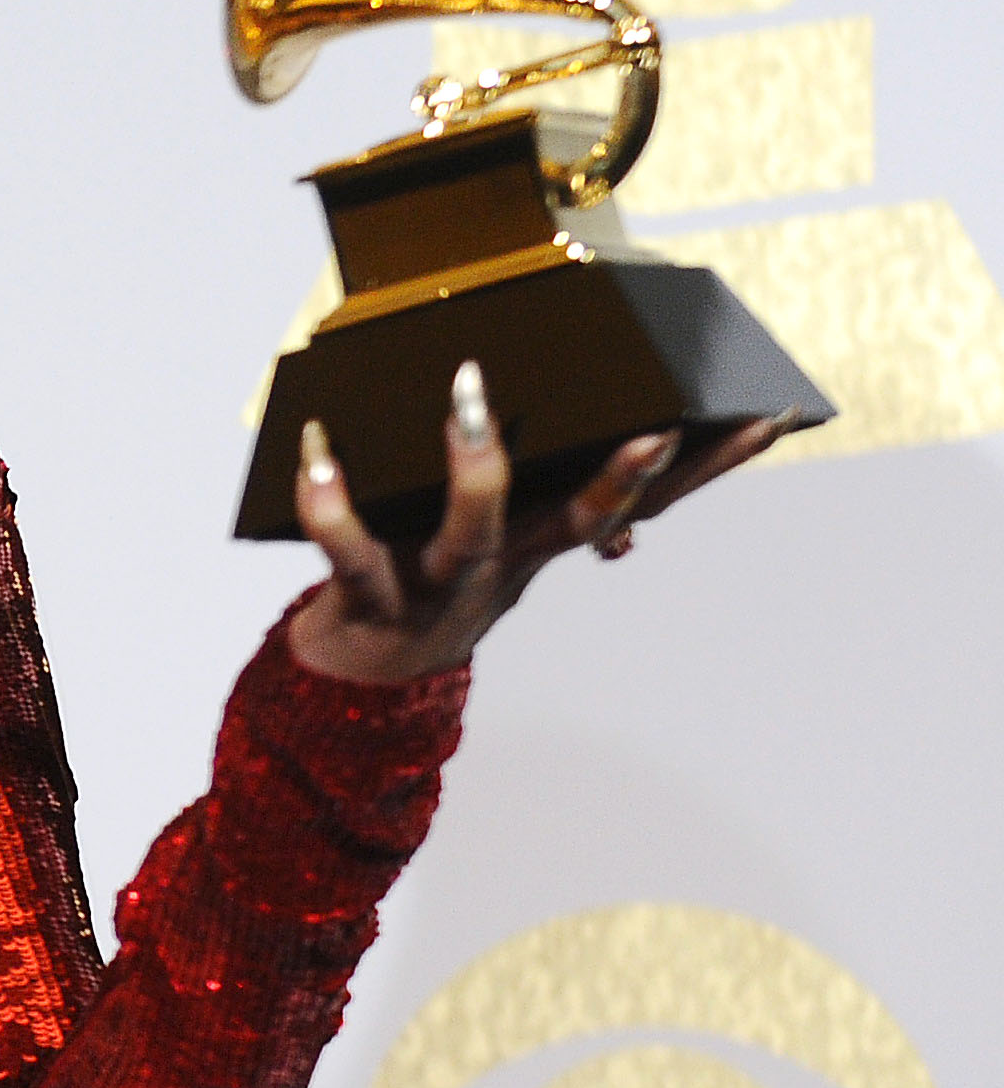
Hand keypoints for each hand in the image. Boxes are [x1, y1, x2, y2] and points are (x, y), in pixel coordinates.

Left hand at [286, 363, 796, 684]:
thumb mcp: (506, 548)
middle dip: (619, 480)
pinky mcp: (370, 596)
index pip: (648, 503)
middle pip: (577, 522)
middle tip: (654, 430)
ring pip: (469, 531)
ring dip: (474, 471)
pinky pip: (348, 549)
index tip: (769, 419)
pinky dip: (328, 502)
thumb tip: (619, 460)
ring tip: (469, 401)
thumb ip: (551, 502)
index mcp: (546, 541)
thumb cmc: (438, 582)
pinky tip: (317, 452)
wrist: (364, 686)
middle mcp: (505, 564)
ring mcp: (440, 583)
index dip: (710, 468)